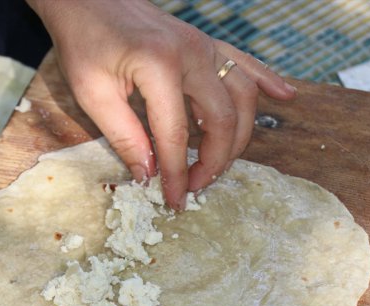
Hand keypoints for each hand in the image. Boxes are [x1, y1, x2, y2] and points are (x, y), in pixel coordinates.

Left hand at [27, 0, 295, 208]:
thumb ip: (124, 136)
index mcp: (159, 66)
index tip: (174, 200)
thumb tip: (149, 175)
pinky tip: (285, 97)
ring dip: (239, 136)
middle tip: (196, 186)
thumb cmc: (83, 42)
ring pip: (243, 96)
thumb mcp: (92, 92)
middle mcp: (192, 54)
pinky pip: (246, 64)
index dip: (177, 173)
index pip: (177, 135)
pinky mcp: (206, 43)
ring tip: (221, 163)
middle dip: (216, 160)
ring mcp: (204, 45)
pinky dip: (267, 83)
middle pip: (223, 118)